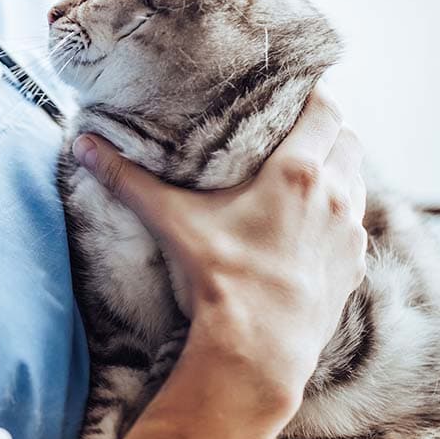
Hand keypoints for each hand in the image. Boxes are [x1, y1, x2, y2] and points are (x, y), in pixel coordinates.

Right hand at [77, 86, 367, 438]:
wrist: (259, 348)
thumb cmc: (219, 278)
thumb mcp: (171, 221)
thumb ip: (128, 179)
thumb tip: (83, 145)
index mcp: (297, 172)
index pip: (325, 110)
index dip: (315, 94)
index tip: (298, 90)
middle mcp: (334, 195)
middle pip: (347, 141)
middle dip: (326, 131)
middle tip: (294, 131)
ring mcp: (350, 234)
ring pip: (356, 181)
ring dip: (337, 171)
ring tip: (304, 175)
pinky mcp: (354, 267)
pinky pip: (355, 226)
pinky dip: (340, 214)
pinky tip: (311, 226)